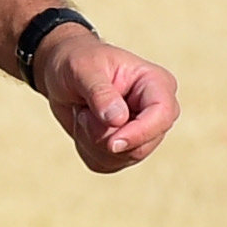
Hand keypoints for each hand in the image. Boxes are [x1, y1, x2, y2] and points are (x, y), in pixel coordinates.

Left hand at [36, 27, 178, 172]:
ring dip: (93, 142)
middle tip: (83, 113)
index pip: (163, 115)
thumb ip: (100, 93)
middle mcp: (157, 111)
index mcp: (156, 84)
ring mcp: (144, 131)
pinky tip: (84, 127)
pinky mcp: (126, 148)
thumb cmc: (77, 62)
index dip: (139, 133)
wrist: (63, 73)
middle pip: (143, 145)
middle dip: (105, 137)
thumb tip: (118, 120)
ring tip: (84, 114)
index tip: (111, 142)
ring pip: (124, 158)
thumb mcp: (82, 69)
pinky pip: (107, 165)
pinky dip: (87, 150)